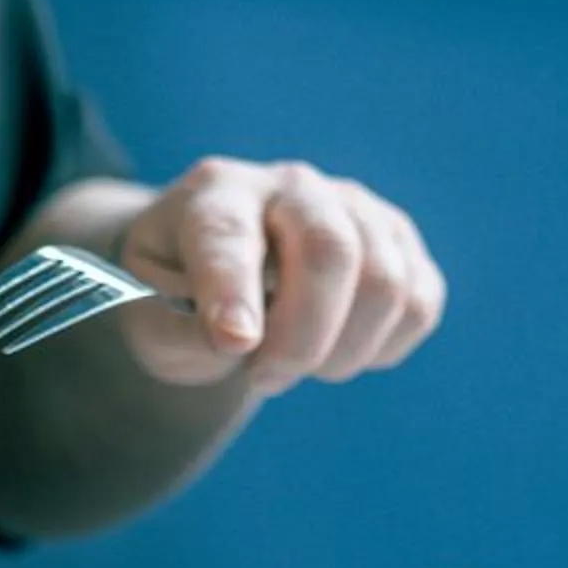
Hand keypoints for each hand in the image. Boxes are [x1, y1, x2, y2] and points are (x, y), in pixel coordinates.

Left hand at [112, 159, 445, 394]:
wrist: (217, 272)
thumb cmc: (176, 298)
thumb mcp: (147, 322)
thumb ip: (178, 335)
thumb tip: (240, 341)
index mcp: (216, 195)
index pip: (229, 235)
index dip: (234, 291)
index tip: (236, 343)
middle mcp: (291, 187)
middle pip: (331, 250)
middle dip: (302, 338)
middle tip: (263, 380)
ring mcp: (355, 208)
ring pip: (386, 283)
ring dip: (340, 353)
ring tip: (294, 363)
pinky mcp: (400, 244)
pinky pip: (420, 303)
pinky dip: (380, 348)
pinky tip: (335, 348)